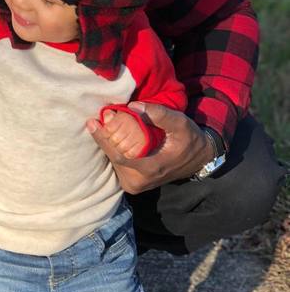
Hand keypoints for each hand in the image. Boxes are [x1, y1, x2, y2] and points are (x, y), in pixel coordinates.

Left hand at [87, 102, 214, 193]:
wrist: (199, 159)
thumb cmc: (189, 139)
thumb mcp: (180, 123)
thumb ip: (159, 114)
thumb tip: (133, 106)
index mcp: (150, 169)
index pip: (118, 155)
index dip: (103, 139)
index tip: (92, 122)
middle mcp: (139, 182)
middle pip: (113, 158)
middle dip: (103, 137)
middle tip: (97, 118)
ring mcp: (135, 185)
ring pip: (113, 162)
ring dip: (107, 143)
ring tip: (102, 124)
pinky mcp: (132, 183)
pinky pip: (117, 165)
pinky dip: (112, 149)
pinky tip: (109, 135)